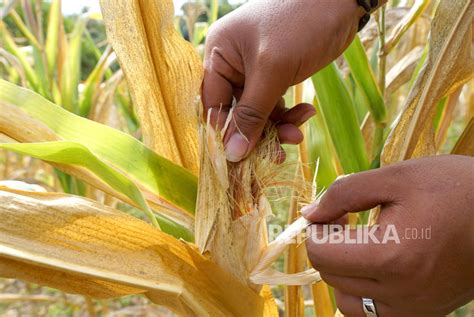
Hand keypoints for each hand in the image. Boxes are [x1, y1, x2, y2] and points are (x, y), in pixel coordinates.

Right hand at [202, 0, 364, 161]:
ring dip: (277, 127)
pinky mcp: (276, 75)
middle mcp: (232, 64)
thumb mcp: (272, 71)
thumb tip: (233, 154)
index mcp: (219, 55)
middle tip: (276, 155)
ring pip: (258, 113)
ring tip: (298, 134)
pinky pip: (275, 104)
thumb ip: (252, 114)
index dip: (224, 134)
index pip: (212, 105)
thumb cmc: (300, 25)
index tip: (238, 161)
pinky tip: (307, 112)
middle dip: (257, 133)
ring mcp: (255, 71)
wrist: (341, 1)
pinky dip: (289, 114)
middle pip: (236, 113)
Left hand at [304, 155, 473, 316]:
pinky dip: (364, 292)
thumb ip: (344, 193)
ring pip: (347, 300)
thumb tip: (309, 214)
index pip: (320, 253)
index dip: (318, 228)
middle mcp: (401, 293)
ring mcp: (415, 309)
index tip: (337, 212)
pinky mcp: (426, 313)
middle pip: (330, 275)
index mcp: (391, 256)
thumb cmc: (453, 188)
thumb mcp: (395, 177)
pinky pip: (373, 314)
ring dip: (342, 272)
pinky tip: (377, 266)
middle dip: (329, 245)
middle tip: (349, 222)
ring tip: (362, 245)